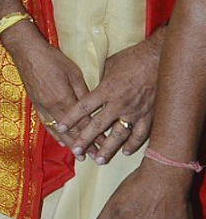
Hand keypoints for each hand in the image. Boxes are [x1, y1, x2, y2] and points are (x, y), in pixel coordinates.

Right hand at [3, 22, 89, 150]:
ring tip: (80, 156)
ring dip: (70, 144)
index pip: (83, 122)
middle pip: (71, 131)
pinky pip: (46, 125)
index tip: (106, 145)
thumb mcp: (73, 73)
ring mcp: (42, 107)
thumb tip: (93, 107)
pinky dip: (55, 135)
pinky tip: (61, 142)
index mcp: (64, 98)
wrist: (27, 53)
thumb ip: (83, 92)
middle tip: (96, 158)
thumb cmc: (52, 59)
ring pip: (58, 131)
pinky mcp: (36, 105)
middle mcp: (53, 107)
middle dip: (84, 145)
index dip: (95, 135)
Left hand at [55, 37, 159, 163]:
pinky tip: (125, 151)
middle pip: (98, 126)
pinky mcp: (149, 115)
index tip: (60, 127)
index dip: (71, 118)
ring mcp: (134, 111)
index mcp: (106, 90)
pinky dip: (133, 144)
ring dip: (108, 148)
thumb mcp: (110, 65)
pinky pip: (141, 134)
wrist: (159, 59)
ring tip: (100, 160)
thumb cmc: (132, 58)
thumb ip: (101, 81)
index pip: (83, 107)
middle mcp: (118, 104)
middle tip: (76, 151)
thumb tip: (95, 89)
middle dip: (85, 139)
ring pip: (118, 135)